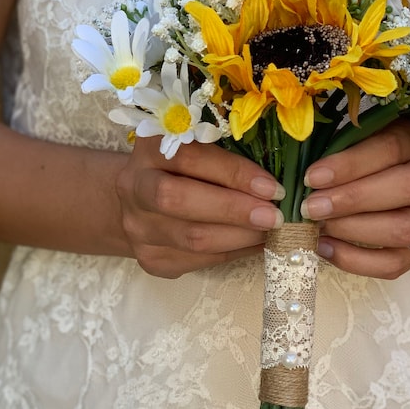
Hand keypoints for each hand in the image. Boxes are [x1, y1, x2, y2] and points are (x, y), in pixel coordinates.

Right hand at [115, 136, 285, 277]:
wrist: (140, 203)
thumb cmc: (182, 170)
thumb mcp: (196, 150)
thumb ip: (225, 159)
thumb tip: (272, 183)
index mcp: (151, 148)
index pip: (191, 158)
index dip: (234, 174)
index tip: (271, 187)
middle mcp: (135, 187)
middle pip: (181, 200)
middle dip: (234, 210)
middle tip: (274, 217)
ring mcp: (139, 228)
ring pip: (193, 238)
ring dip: (240, 236)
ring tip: (270, 231)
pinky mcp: (150, 259)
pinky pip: (199, 260)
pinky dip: (234, 252)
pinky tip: (255, 244)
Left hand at [300, 120, 409, 278]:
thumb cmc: (371, 162)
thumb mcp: (360, 141)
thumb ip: (338, 148)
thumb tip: (297, 169)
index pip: (391, 147)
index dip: (350, 164)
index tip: (312, 177)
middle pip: (407, 187)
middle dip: (353, 199)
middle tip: (311, 207)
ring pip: (403, 228)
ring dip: (353, 230)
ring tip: (318, 227)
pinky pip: (392, 264)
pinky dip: (354, 260)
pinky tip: (324, 248)